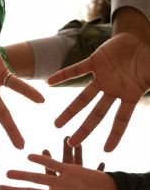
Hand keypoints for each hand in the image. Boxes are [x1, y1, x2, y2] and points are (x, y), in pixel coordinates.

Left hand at [49, 32, 149, 151]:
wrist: (140, 39)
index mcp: (128, 96)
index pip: (121, 119)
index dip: (115, 134)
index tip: (107, 151)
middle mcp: (112, 91)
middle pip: (96, 114)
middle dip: (85, 129)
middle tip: (72, 143)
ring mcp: (102, 77)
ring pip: (83, 97)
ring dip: (70, 110)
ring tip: (56, 123)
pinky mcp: (95, 62)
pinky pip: (76, 70)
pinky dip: (63, 75)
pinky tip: (49, 82)